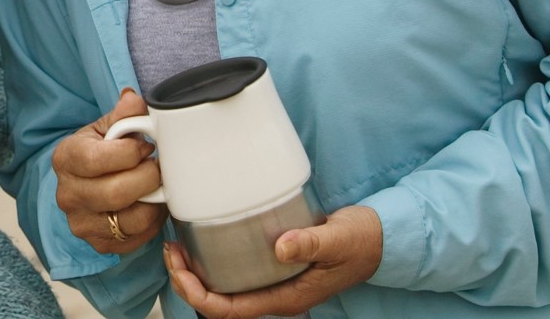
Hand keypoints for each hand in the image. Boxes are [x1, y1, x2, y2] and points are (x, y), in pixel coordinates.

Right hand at [51, 88, 165, 254]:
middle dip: (147, 178)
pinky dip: (152, 221)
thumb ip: (123, 114)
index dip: (129, 153)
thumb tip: (134, 99)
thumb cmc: (98, 152)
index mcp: (65, 159)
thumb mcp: (106, 128)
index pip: (96, 160)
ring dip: (154, 202)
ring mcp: (81, 223)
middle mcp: (67, 195)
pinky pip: (137, 239)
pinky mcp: (99, 244)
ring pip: (131, 219)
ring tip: (157, 186)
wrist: (85, 184)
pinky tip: (151, 204)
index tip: (145, 147)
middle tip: (157, 167)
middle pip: (115, 193)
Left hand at [163, 204, 382, 316]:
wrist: (379, 239)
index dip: (198, 296)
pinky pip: (234, 273)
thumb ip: (311, 243)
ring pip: (224, 289)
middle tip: (170, 249)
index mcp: (287, 298)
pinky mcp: (273, 266)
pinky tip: (201, 238)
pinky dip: (212, 260)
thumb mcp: (339, 239)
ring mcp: (273, 282)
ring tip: (177, 244)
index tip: (179, 269)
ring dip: (195, 272)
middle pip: (219, 303)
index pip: (230, 311)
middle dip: (187, 282)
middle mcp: (275, 295)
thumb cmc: (360, 241)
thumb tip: (280, 248)